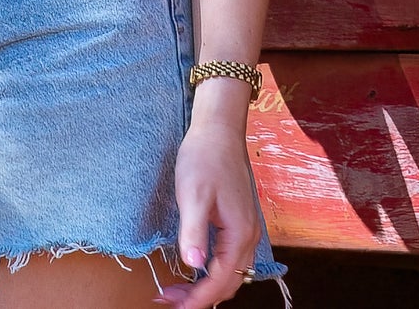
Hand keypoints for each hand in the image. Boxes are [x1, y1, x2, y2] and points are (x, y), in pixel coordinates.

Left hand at [162, 87, 261, 306]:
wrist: (219, 128)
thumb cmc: (205, 157)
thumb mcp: (193, 193)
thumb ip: (194, 231)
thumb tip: (194, 265)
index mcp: (240, 232)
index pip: (220, 281)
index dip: (197, 299)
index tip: (173, 305)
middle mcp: (248, 235)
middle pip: (229, 282)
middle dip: (201, 297)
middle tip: (170, 299)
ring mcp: (246, 227)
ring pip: (231, 272)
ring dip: (206, 285)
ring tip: (179, 288)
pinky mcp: (239, 220)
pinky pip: (229, 257)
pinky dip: (213, 269)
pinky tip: (195, 265)